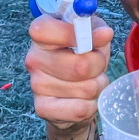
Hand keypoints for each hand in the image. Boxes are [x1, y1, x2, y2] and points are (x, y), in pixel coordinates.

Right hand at [25, 15, 113, 132]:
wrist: (73, 91)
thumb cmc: (83, 55)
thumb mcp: (92, 34)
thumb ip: (96, 30)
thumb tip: (104, 34)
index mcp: (41, 35)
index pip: (45, 31)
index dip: (71, 34)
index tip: (94, 36)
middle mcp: (34, 59)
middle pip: (79, 66)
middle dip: (99, 65)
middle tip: (98, 64)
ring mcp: (36, 85)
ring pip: (86, 88)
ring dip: (98, 85)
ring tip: (91, 80)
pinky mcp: (43, 108)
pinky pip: (80, 109)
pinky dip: (92, 105)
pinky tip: (85, 98)